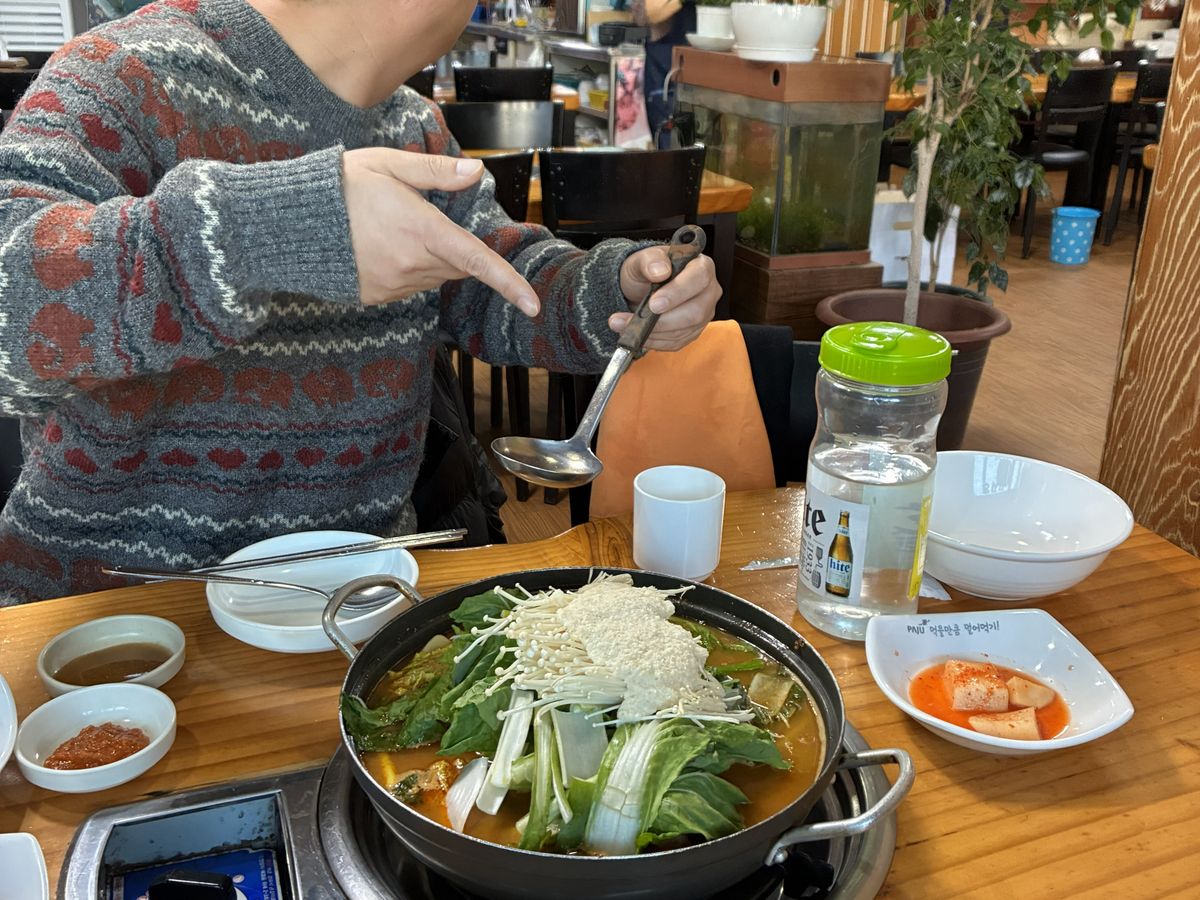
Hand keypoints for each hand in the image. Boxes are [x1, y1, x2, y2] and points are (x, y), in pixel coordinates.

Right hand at [343, 148, 538, 313]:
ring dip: (432, 258)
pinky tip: (381, 248)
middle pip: (458, 266)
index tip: (533, 305)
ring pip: (435, 277)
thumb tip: (477, 172)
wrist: (289, 220)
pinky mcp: (376, 296)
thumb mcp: (390, 165)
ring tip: (394, 230)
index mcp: (421, 230)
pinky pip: (409, 287)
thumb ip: (437, 172)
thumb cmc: (342, 185)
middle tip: (424, 219)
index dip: (509, 284)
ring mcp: (393, 284)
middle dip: (456, 248)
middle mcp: (411, 264)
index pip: (477, 261)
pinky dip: (408, 270)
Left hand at [612, 246, 719, 350]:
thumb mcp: (642, 259)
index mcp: (701, 267)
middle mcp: (708, 292)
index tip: (653, 303)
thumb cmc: (646, 270)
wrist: (641, 288)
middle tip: (637, 320)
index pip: (698, 279)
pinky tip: (638, 335)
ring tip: (625, 326)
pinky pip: (676, 342)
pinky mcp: (692, 332)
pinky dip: (654, 341)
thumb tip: (660, 271)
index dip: (676, 293)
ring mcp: (703, 314)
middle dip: (663, 320)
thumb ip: (650, 260)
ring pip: (684, 331)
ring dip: (653, 332)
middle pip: (695, 312)